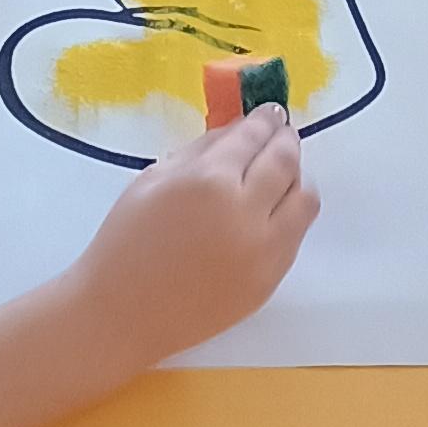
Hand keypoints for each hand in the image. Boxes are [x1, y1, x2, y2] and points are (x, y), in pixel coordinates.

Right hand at [74, 110, 316, 366]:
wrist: (122, 313)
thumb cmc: (125, 241)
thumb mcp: (153, 178)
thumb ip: (202, 148)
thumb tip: (241, 128)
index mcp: (209, 182)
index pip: (254, 137)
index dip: (266, 120)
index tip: (271, 112)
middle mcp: (246, 214)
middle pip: (287, 163)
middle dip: (286, 141)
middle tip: (281, 134)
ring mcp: (263, 251)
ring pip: (305, 200)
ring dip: (296, 179)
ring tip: (279, 175)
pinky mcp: (270, 281)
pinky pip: (295, 235)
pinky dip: (289, 215)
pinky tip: (268, 212)